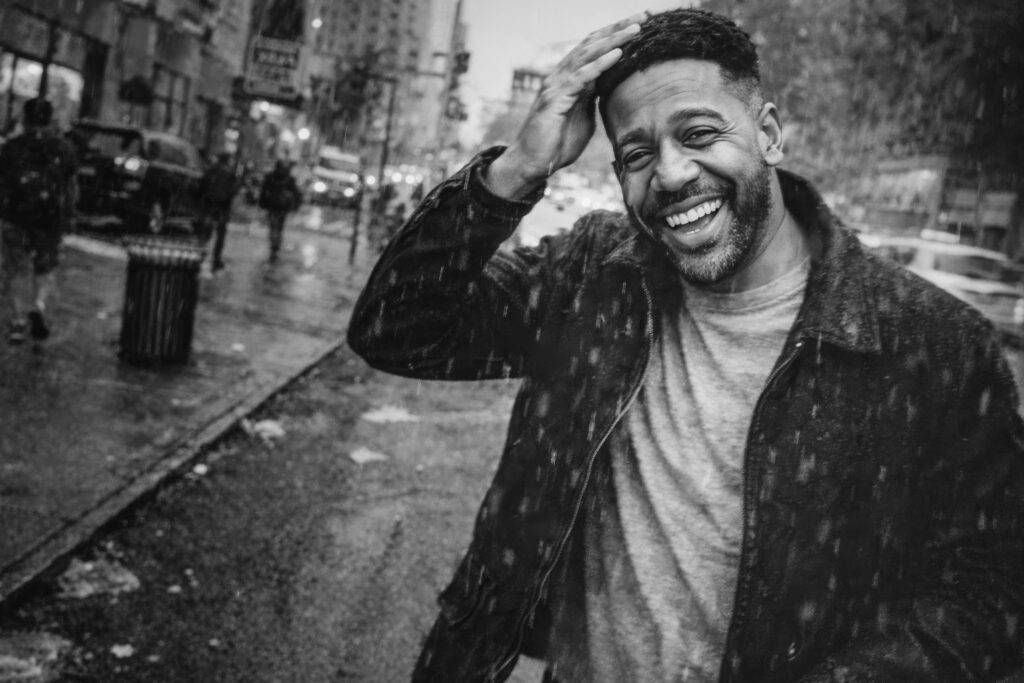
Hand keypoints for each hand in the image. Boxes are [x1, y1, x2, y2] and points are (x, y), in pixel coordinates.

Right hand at [486, 14, 644, 198]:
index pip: (595, 50)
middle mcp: (561, 76)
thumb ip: (593, 99)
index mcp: (570, 79)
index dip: (616, 36)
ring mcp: (556, 85)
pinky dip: (599, 64)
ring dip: (613, 41)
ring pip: (587, 55)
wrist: (533, 163)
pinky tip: (617, 54)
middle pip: (592, 45)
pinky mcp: (555, 99)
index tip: (641, 26)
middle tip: (643, 17)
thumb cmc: (556, 143)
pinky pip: (581, 77)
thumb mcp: (583, 117)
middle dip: (618, 30)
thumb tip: (608, 88)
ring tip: (635, 30)